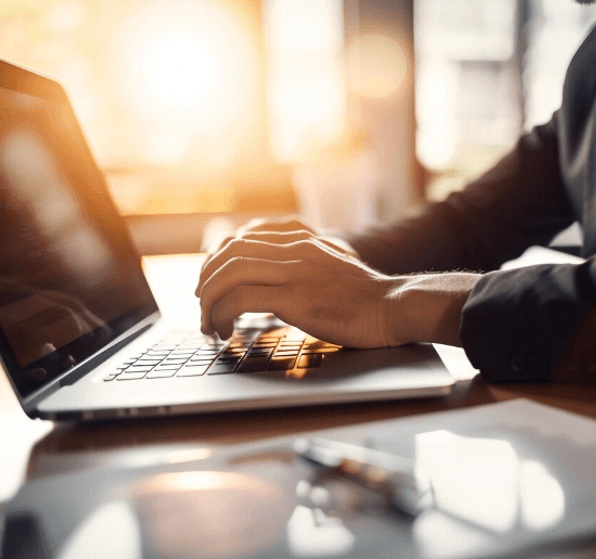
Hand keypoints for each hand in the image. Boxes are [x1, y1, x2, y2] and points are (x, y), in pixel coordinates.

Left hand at [195, 225, 479, 347]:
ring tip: (208, 323)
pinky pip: (240, 299)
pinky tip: (224, 332)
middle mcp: (294, 249)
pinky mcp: (294, 297)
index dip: (219, 259)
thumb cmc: (368, 298)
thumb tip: (283, 282)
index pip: (245, 237)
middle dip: (207, 279)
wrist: (393, 306)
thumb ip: (309, 265)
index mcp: (302, 240)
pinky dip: (222, 315)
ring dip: (209, 300)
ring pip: (229, 273)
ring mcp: (293, 270)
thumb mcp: (335, 267)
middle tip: (202, 304)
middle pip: (230, 252)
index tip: (212, 281)